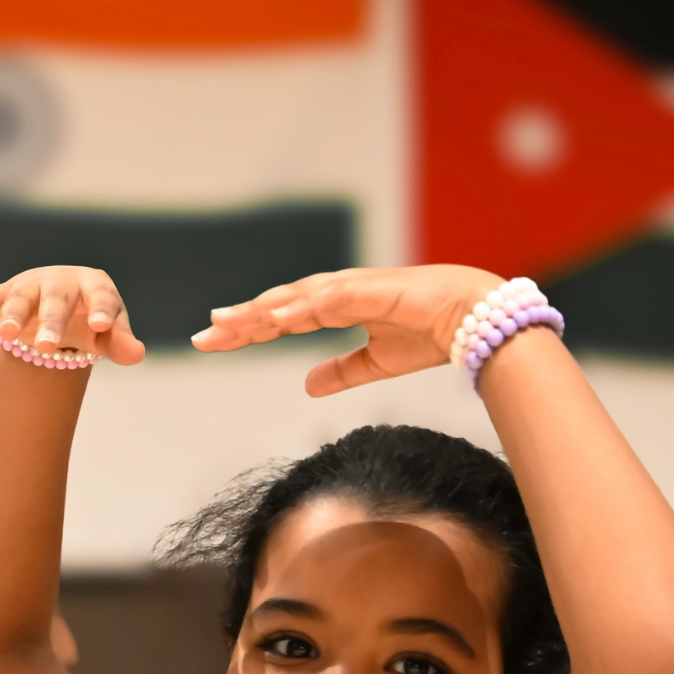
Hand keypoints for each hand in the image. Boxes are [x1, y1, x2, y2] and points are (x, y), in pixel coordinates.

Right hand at [0, 266, 145, 363]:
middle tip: (48, 347)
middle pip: (56, 299)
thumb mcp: (108, 333)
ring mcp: (29, 285)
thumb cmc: (91, 321)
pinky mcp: (3, 294)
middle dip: (51, 322)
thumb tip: (136, 353)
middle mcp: (60, 280)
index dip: (102, 310)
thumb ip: (120, 342)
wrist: (61, 307)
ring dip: (14, 314)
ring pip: (21, 297)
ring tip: (8, 335)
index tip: (102, 328)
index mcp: (93, 284)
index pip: (100, 295)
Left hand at [189, 265, 501, 395]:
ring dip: (258, 311)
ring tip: (224, 324)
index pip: (280, 317)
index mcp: (335, 306)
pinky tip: (273, 318)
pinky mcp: (369, 290)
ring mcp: (350, 288)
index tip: (214, 342)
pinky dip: (297, 306)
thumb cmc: (429, 334)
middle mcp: (336, 292)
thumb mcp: (376, 362)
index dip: (247, 330)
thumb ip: (341, 371)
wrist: (471, 319)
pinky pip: (325, 300)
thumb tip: (307, 385)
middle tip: (202, 337)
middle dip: (239, 322)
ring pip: (292, 299)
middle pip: (276, 305)